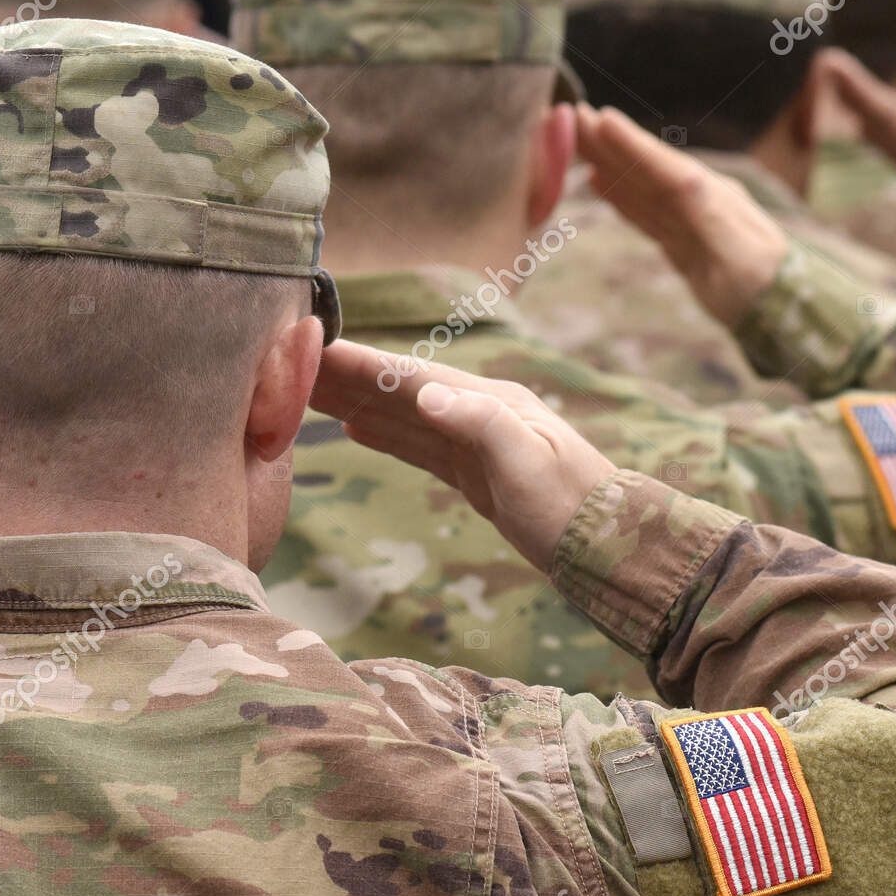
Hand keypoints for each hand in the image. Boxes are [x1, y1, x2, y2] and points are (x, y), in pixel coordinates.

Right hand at [309, 339, 615, 570]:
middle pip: (399, 389)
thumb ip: (479, 423)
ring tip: (307, 389)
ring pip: (402, 415)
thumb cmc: (571, 505)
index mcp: (488, 401)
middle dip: (346, 376)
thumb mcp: (526, 462)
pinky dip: (382, 433)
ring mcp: (475, 440)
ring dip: (355, 400)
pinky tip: (353, 427)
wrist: (607, 547)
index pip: (411, 377)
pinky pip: (416, 445)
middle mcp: (478, 412)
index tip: (316, 348)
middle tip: (288, 362)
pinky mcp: (473, 471)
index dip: (362, 364)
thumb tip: (425, 392)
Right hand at [573, 103, 787, 325]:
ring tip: (576, 140)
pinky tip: (596, 181)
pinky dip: (617, 195)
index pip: (662, 165)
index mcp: (710, 196)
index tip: (598, 118)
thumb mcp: (736, 249)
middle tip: (572, 115)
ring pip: (638, 186)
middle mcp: (696, 199)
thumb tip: (685, 178)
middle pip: (644, 167)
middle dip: (609, 142)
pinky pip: (642, 212)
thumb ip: (709, 215)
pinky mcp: (679, 242)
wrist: (781, 312)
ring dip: (607, 162)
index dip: (631, 143)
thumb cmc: (762, 282)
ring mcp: (687, 220)